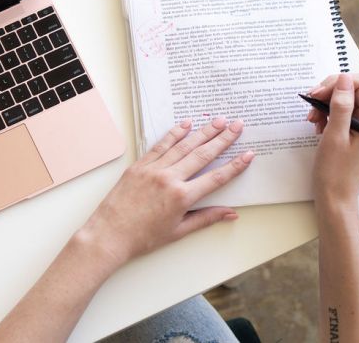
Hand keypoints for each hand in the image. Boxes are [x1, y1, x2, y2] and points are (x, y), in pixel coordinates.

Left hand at [79, 118, 253, 265]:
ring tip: (218, 120)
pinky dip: (173, 134)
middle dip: (222, 139)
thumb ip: (206, 218)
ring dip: (202, 132)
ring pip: (182, 146)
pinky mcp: (138, 166)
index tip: (248, 153)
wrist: (110, 234)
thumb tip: (231, 213)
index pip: (216, 177)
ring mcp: (152, 169)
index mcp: (181, 197)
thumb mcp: (178, 231)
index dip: (235, 165)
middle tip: (237, 125)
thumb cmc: (143, 237)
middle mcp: (169, 179)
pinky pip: (160, 146)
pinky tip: (185, 125)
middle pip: (202, 154)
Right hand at [307, 73, 358, 212]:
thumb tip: (343, 79)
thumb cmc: (335, 171)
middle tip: (310, 106)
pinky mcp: (351, 132)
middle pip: (350, 90)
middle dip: (327, 94)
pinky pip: (338, 114)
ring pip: (342, 101)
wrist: (334, 197)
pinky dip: (324, 116)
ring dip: (323, 106)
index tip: (316, 94)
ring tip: (312, 120)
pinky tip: (317, 127)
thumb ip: (340, 106)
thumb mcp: (335, 135)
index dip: (336, 84)